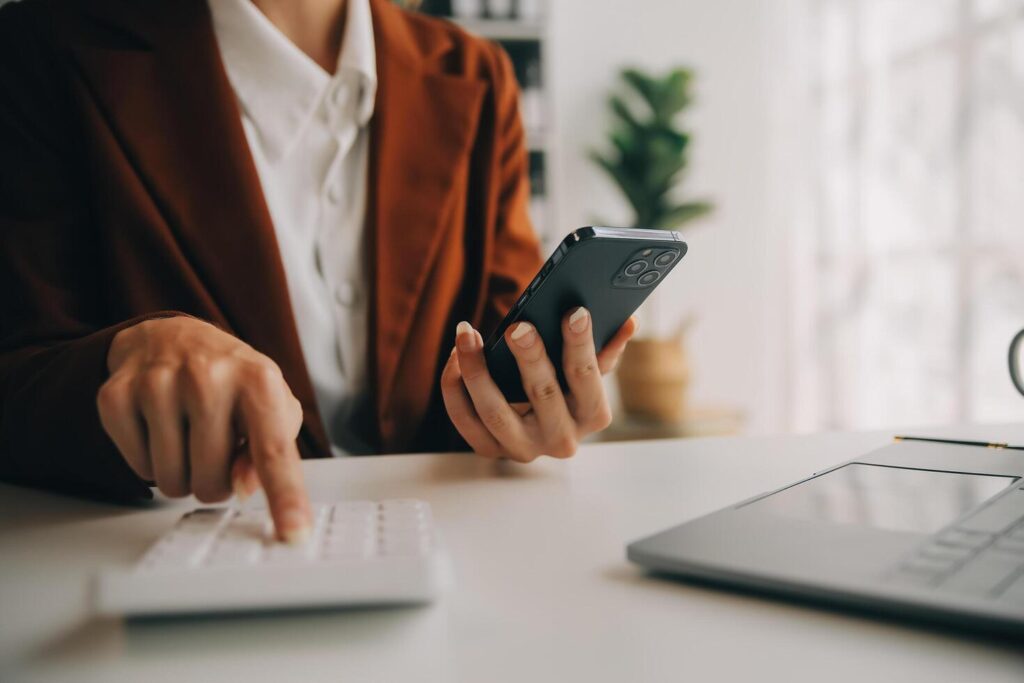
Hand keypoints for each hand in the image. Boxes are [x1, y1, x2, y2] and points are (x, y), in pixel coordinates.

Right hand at [96, 317, 310, 542]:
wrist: (172, 337)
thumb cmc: (231, 380)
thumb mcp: (270, 407)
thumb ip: (271, 451)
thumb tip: (245, 485)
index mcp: (259, 380)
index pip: (274, 451)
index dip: (286, 497)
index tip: (295, 534)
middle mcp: (208, 376)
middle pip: (213, 482)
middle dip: (215, 479)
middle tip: (214, 446)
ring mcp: (158, 383)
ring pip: (172, 481)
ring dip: (182, 472)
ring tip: (188, 435)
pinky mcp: (116, 395)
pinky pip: (137, 468)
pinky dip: (148, 459)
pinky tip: (159, 426)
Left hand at [441, 308, 636, 461]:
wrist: (539, 428)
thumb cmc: (567, 388)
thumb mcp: (591, 371)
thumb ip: (607, 347)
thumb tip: (628, 322)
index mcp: (594, 415)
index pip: (587, 378)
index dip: (581, 344)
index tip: (574, 312)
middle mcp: (561, 439)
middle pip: (543, 395)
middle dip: (530, 357)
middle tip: (519, 326)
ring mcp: (523, 448)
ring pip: (495, 412)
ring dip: (477, 370)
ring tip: (467, 334)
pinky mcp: (490, 449)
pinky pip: (464, 419)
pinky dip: (455, 387)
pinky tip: (456, 356)